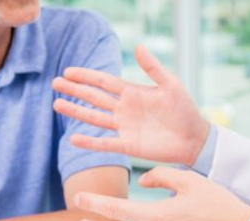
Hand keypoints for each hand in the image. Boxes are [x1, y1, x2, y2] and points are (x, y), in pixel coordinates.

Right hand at [52, 45, 209, 165]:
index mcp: (132, 92)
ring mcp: (124, 127)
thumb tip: (138, 47)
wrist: (194, 138)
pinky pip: (105, 143)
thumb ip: (153, 68)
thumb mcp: (170, 85)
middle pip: (94, 98)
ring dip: (76, 112)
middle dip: (75, 90)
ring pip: (94, 118)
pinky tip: (72, 138)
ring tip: (57, 104)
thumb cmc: (185, 110)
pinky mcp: (128, 145)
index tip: (68, 71)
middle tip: (55, 82)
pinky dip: (89, 142)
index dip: (86, 76)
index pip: (104, 82)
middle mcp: (124, 109)